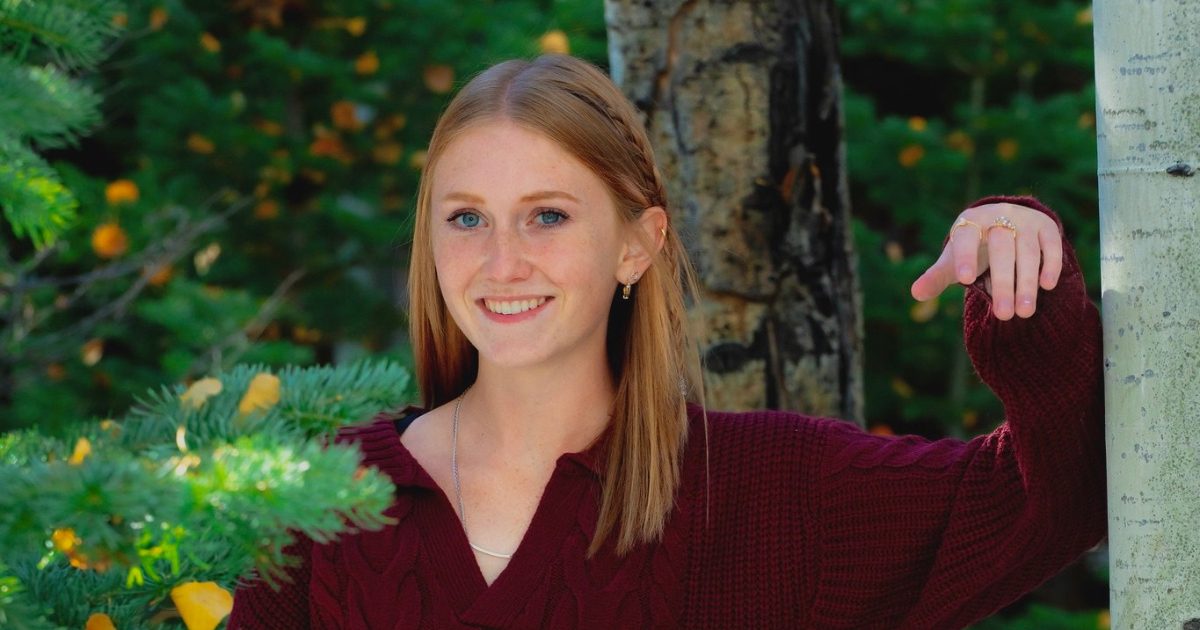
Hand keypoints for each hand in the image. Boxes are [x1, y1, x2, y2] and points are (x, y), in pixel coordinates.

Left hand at [910, 202, 1062, 319]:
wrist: (1005, 224)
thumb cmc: (973, 249)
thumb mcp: (954, 261)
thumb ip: (936, 277)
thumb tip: (916, 293)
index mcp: (969, 222)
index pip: (965, 238)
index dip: (965, 257)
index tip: (965, 280)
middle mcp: (998, 215)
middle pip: (1002, 249)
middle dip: (1003, 283)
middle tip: (1003, 315)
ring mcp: (1024, 219)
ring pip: (1027, 250)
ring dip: (1026, 282)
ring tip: (1024, 312)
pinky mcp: (1046, 226)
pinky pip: (1051, 244)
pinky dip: (1050, 264)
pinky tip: (1047, 287)